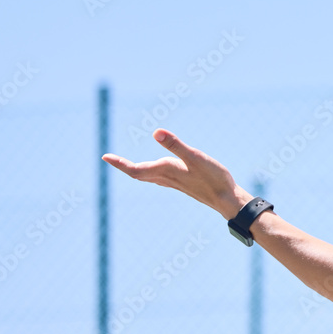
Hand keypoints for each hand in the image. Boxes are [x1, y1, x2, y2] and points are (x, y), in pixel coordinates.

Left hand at [102, 129, 249, 218]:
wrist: (228, 201)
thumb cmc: (214, 179)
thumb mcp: (196, 157)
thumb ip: (176, 145)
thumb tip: (156, 132)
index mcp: (167, 170)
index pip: (136, 169)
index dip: (120, 163)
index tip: (104, 157)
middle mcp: (168, 178)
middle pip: (139, 174)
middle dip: (124, 166)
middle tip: (110, 159)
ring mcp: (176, 183)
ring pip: (149, 177)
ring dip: (136, 170)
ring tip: (127, 165)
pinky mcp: (184, 184)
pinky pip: (159, 179)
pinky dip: (150, 172)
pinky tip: (156, 171)